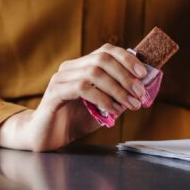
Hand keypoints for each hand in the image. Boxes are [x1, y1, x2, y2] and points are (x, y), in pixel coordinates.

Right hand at [0, 43, 148, 150]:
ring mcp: (60, 79)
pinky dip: (102, 98)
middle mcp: (69, 68)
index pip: (105, 51)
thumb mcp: (101, 107)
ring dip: (117, 88)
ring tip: (130, 104)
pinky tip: (112, 111)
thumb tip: (140, 90)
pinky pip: (82, 88)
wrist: (46, 138)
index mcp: (80, 66)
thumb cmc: (73, 121)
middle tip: (140, 93)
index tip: (143, 73)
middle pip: (101, 59)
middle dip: (125, 75)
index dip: (126, 58)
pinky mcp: (55, 93)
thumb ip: (117, 97)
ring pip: (93, 73)